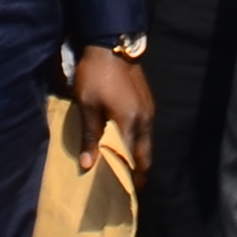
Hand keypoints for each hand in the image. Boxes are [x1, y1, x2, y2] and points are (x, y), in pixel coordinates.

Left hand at [70, 44, 153, 177]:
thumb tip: (88, 165)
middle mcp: (144, 120)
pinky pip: (146, 131)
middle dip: (138, 174)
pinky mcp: (148, 103)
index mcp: (129, 123)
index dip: (127, 178)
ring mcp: (149, 111)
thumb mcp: (86, 105)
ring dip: (138, 158)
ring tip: (125, 170)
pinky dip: (139, 144)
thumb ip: (89, 136)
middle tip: (126, 188)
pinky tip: (127, 146)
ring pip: (147, 144)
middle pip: (145, 156)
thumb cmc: (95, 74)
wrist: (111, 43)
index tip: (121, 194)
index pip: (131, 160)